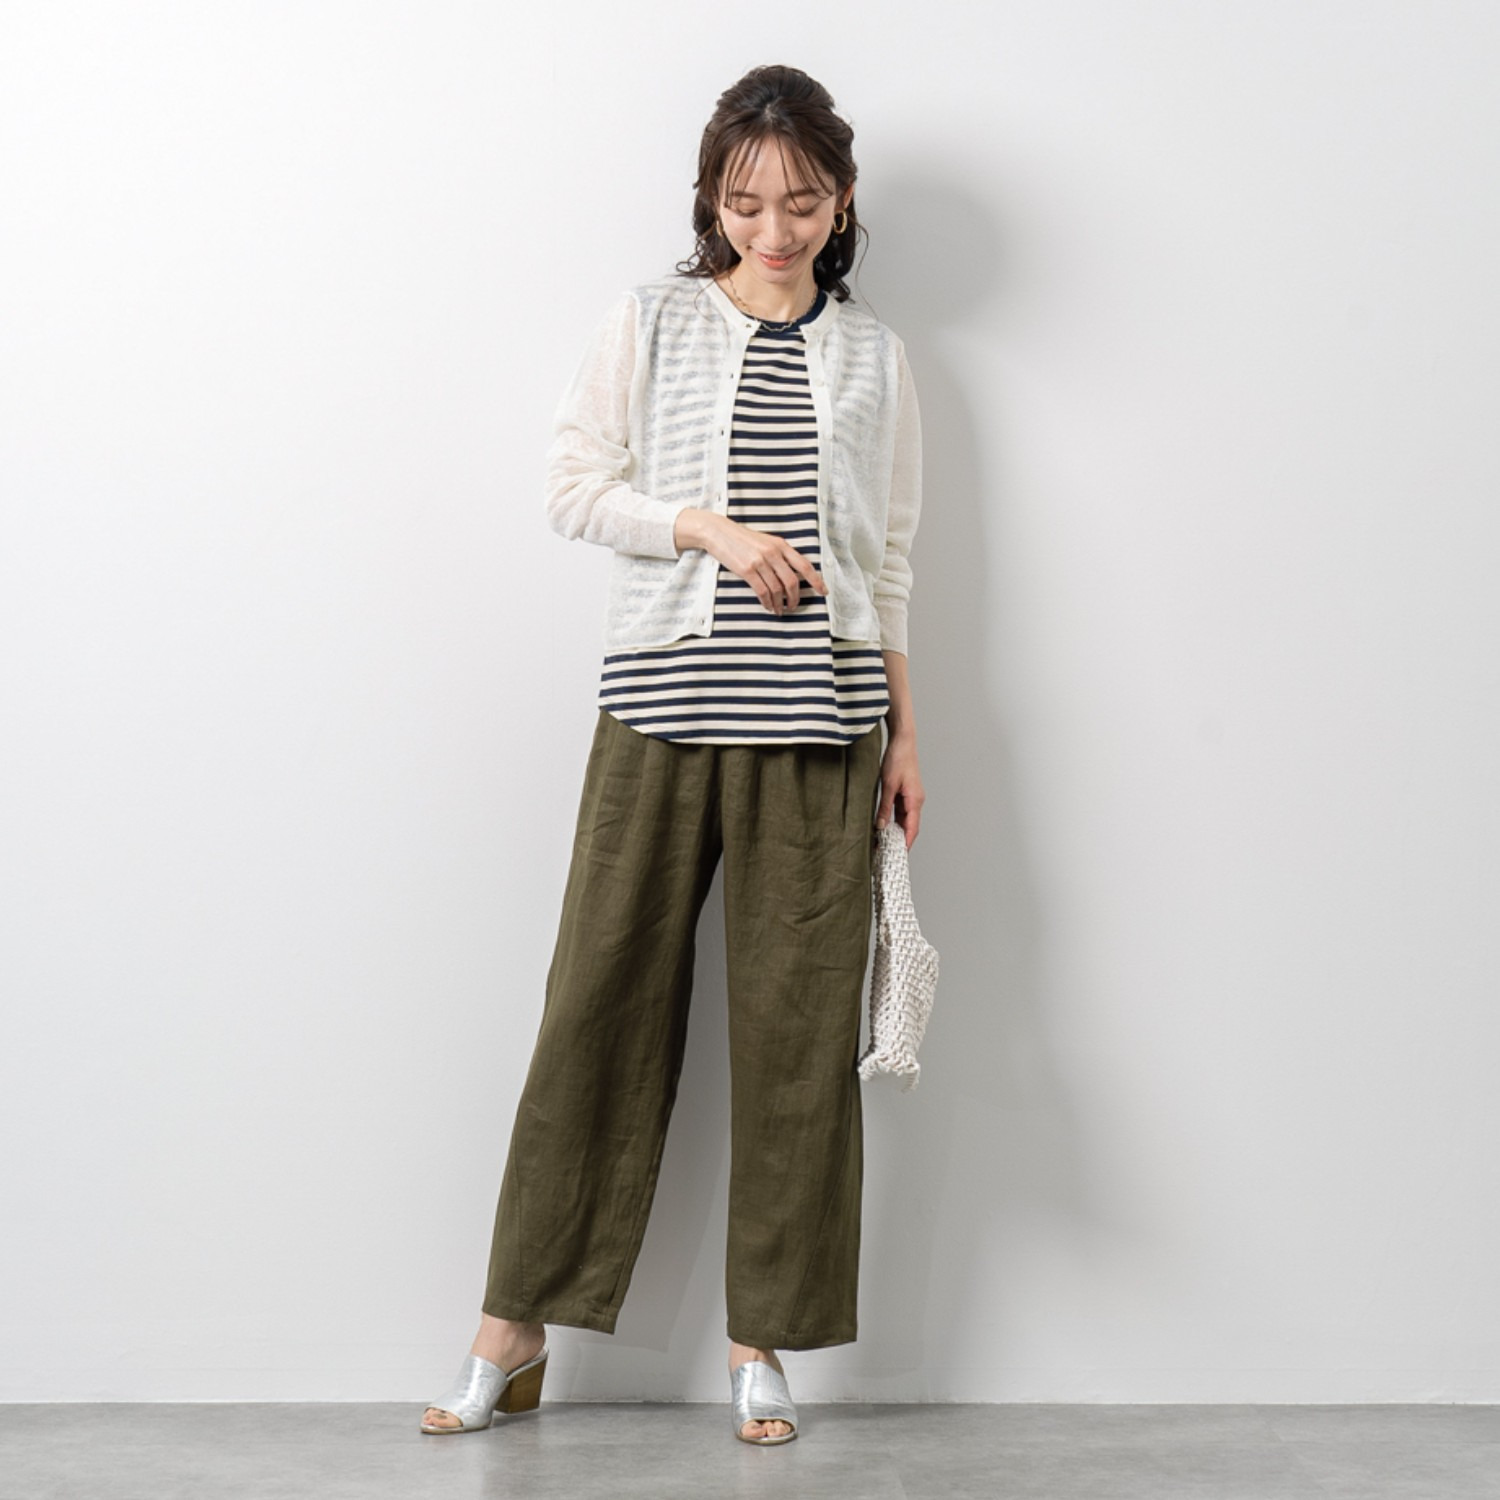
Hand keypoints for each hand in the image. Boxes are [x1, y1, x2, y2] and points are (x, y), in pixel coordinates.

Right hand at [685, 511, 825, 617]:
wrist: (719, 532)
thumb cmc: (743, 539)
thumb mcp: (766, 541)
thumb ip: (780, 554)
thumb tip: (793, 574)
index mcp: (781, 545)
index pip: (805, 565)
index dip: (816, 581)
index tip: (823, 592)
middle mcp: (773, 553)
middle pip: (792, 582)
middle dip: (795, 599)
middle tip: (794, 607)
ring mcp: (760, 562)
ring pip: (777, 590)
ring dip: (780, 604)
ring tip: (780, 610)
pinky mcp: (747, 570)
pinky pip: (762, 592)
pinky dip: (767, 603)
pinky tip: (768, 606)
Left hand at [875, 732, 922, 848]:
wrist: (902, 741)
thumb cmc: (898, 759)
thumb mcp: (887, 785)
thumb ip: (884, 807)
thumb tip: (880, 826)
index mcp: (915, 801)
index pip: (912, 829)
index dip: (905, 844)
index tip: (898, 857)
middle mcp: (916, 801)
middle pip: (909, 827)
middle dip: (899, 841)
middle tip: (886, 853)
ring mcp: (911, 797)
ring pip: (904, 820)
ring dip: (895, 831)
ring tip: (883, 843)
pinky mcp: (905, 793)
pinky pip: (900, 812)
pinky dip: (893, 821)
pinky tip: (883, 827)